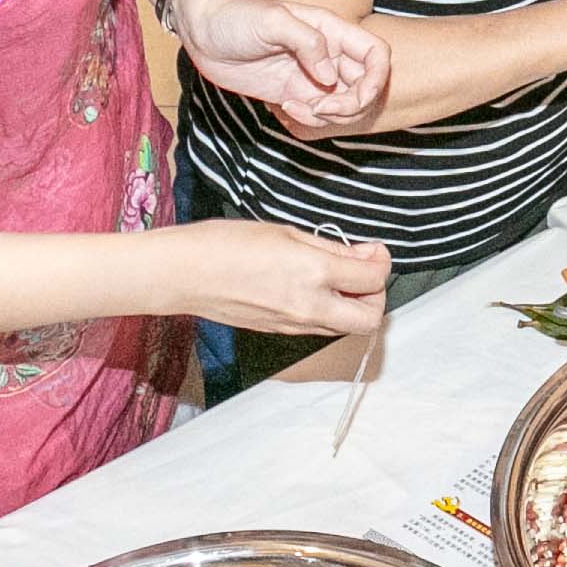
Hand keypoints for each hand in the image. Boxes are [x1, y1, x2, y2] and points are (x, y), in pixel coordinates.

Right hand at [165, 215, 392, 337]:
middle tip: (363, 272)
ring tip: (336, 279)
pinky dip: (328, 311)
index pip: (373, 279)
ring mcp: (295, 326)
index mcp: (313, 273)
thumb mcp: (286, 233)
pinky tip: (312, 288)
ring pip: (346, 327)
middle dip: (376, 296)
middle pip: (370, 319)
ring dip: (353, 306)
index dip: (381, 261)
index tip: (373, 250)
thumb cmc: (226, 244)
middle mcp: (309, 307)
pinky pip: (320, 328)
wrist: (185, 274)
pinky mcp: (280, 333)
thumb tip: (363, 256)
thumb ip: (331, 248)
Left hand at [171, 0, 389, 132]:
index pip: (376, 54)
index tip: (356, 96)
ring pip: (344, 105)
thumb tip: (330, 77)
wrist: (202, 31)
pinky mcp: (293, 93)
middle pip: (365, 86)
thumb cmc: (235, 16)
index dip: (377, 78)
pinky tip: (284, 109)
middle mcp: (328, 54)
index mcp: (331, 30)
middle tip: (320, 108)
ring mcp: (312, 76)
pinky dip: (309, 120)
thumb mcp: (273, 21)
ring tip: (296, 109)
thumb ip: (307, 42)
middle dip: (351, 105)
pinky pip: (317, 114)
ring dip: (330, 117)